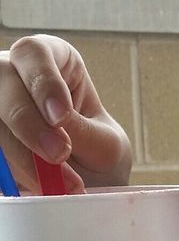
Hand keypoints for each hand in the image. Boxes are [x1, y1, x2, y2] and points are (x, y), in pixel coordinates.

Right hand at [0, 35, 131, 191]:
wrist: (89, 184)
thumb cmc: (99, 153)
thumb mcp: (106, 144)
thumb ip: (83, 133)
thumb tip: (54, 125)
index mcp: (54, 61)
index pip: (35, 52)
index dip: (42, 80)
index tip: (61, 116)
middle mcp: (16, 74)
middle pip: (3, 81)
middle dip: (28, 122)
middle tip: (57, 156)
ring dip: (20, 155)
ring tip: (54, 184)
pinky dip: (8, 171)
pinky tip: (32, 187)